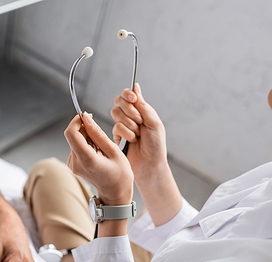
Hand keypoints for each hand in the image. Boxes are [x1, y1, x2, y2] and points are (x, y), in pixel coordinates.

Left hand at [64, 112, 133, 206]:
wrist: (115, 192)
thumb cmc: (119, 173)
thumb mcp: (113, 150)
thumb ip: (97, 133)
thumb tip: (86, 117)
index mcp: (87, 159)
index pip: (71, 133)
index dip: (77, 121)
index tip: (87, 116)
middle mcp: (76, 163)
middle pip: (73, 136)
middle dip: (84, 129)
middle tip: (99, 134)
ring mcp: (73, 165)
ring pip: (74, 141)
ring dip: (86, 138)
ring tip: (101, 147)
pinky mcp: (73, 165)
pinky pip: (76, 147)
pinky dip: (85, 144)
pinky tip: (96, 152)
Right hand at [112, 83, 182, 225]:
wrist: (149, 165)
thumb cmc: (156, 146)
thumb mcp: (154, 123)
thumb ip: (143, 105)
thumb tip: (136, 87)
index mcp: (142, 110)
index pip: (128, 95)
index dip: (128, 95)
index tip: (133, 99)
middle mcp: (131, 116)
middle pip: (119, 102)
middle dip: (130, 112)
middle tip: (139, 122)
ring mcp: (123, 126)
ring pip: (116, 114)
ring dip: (128, 125)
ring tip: (137, 135)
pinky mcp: (116, 136)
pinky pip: (115, 128)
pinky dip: (125, 134)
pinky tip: (132, 141)